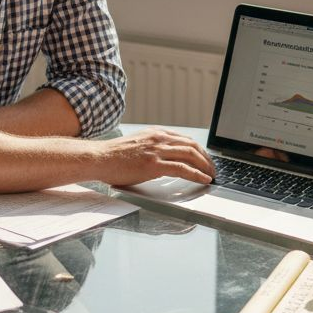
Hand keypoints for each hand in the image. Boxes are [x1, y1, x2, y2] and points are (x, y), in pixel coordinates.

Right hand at [99, 128, 215, 185]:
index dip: (199, 149)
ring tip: (212, 175)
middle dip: (206, 158)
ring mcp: (157, 151)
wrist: (99, 158)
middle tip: (213, 169)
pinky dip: (197, 174)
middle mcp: (159, 139)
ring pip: (191, 155)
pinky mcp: (154, 164)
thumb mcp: (136, 144)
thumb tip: (163, 158)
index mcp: (155, 133)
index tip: (205, 158)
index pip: (185, 139)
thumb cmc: (112, 155)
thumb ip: (151, 147)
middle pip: (192, 145)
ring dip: (205, 166)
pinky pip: (182, 168)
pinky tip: (204, 179)